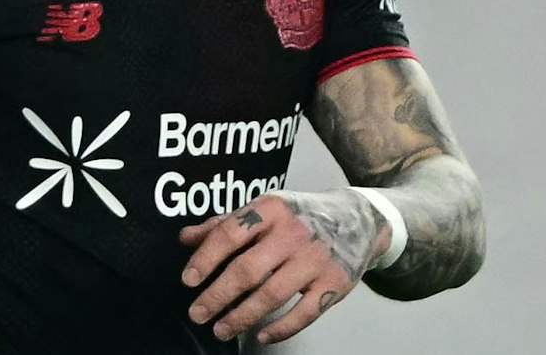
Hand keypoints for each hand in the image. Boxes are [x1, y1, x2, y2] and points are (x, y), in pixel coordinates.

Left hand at [177, 189, 387, 343]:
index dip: (206, 258)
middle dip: (217, 295)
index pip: (230, 234)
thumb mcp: (264, 209)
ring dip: (242, 317)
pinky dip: (281, 328)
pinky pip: (304, 313)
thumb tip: (185, 238)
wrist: (360, 219)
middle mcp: (293, 233)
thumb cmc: (300, 216)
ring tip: (221, 329)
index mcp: (271, 210)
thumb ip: (225, 224)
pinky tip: (261, 335)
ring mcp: (315, 260)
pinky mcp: (334, 283)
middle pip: (248, 270)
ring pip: (272, 295)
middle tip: (197, 313)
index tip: (188, 280)